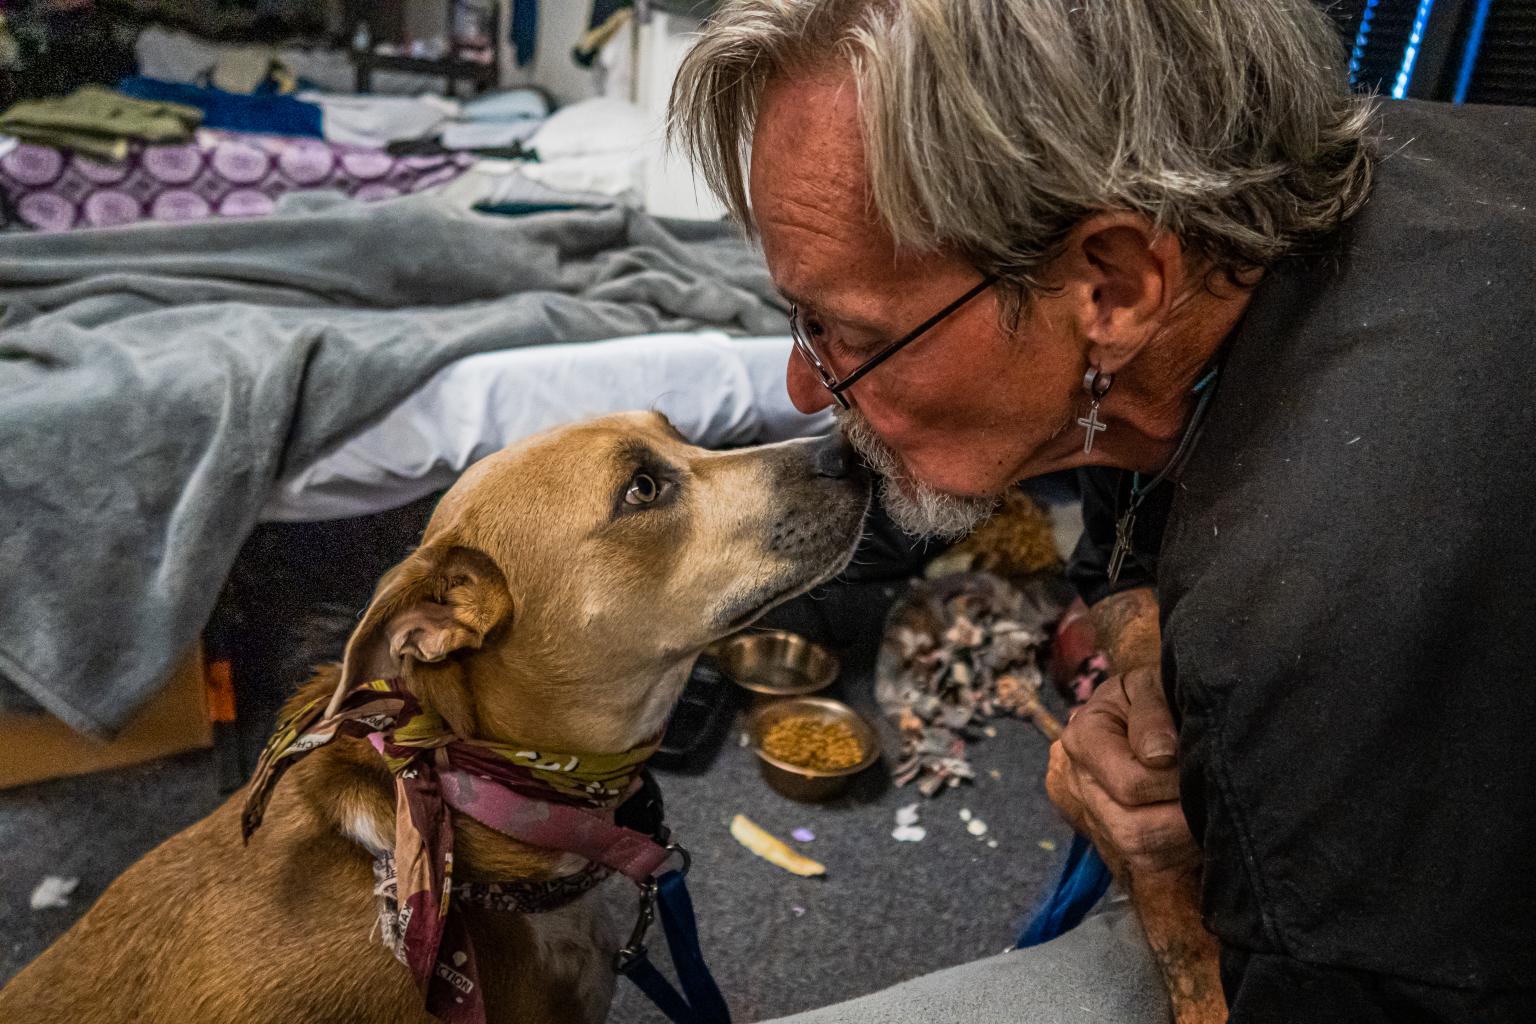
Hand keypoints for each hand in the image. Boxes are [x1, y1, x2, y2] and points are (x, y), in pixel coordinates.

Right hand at [1046, 665, 1198, 880]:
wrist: (1150, 721)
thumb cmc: (1155, 700)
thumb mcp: (1152, 687)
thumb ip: (1153, 710)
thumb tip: (1160, 754)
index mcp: (1083, 738)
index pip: (1130, 783)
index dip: (1174, 779)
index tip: (1197, 757)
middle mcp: (1081, 784)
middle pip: (1133, 828)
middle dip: (1183, 812)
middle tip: (1211, 786)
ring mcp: (1098, 819)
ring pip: (1142, 853)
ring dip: (1186, 834)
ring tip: (1206, 803)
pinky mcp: (1120, 844)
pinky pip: (1154, 865)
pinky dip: (1184, 848)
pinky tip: (1198, 820)